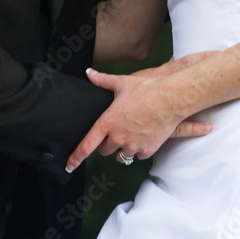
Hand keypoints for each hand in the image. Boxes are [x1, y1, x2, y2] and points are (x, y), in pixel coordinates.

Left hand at [65, 51, 213, 172]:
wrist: (170, 99)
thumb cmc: (146, 90)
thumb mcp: (121, 83)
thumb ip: (102, 80)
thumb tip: (89, 73)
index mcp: (108, 122)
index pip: (87, 145)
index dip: (76, 157)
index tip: (69, 165)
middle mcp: (118, 137)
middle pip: (104, 150)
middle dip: (107, 144)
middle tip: (116, 132)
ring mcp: (132, 146)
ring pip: (121, 155)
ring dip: (123, 148)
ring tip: (131, 134)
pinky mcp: (146, 151)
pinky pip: (138, 156)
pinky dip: (138, 150)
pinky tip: (143, 137)